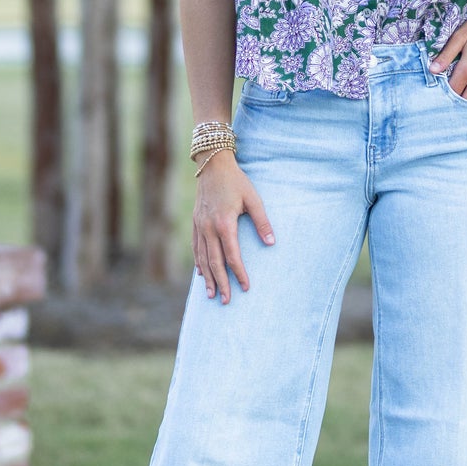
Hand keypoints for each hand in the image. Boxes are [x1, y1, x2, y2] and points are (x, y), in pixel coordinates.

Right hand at [191, 152, 274, 302]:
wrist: (212, 165)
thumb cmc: (236, 181)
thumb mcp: (253, 199)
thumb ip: (262, 222)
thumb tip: (271, 243)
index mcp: (224, 224)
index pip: (232, 256)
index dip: (239, 273)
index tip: (246, 287)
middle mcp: (209, 228)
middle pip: (215, 262)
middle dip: (221, 283)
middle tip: (226, 301)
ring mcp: (200, 226)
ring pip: (202, 257)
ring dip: (208, 278)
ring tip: (212, 294)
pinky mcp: (195, 222)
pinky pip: (196, 247)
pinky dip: (199, 262)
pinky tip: (202, 273)